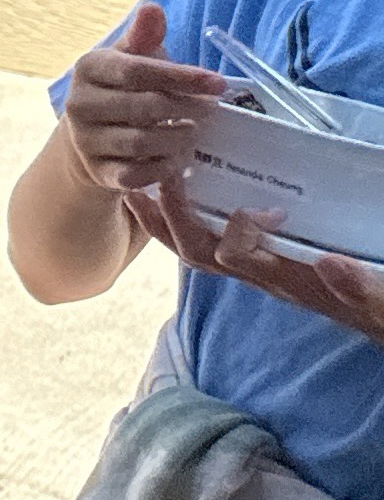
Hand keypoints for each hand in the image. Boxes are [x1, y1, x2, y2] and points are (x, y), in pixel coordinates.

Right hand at [62, 3, 231, 193]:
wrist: (90, 136)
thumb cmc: (121, 90)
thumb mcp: (130, 59)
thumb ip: (144, 37)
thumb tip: (153, 7)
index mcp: (88, 69)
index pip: (137, 71)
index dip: (182, 77)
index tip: (218, 84)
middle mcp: (79, 104)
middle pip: (143, 107)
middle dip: (186, 108)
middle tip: (212, 109)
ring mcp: (85, 141)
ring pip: (142, 142)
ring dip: (178, 139)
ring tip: (196, 131)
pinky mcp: (97, 172)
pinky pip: (136, 174)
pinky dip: (164, 167)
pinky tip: (178, 157)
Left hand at [131, 178, 383, 340]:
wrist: (377, 318)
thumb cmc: (374, 307)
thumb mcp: (376, 301)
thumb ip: (359, 288)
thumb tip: (331, 264)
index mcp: (284, 280)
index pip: (238, 259)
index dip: (238, 231)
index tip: (266, 210)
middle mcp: (261, 276)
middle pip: (200, 254)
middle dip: (176, 219)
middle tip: (161, 180)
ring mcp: (256, 268)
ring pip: (196, 250)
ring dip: (166, 222)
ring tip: (139, 189)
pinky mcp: (260, 258)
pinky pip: (210, 243)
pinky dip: (185, 220)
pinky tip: (171, 196)